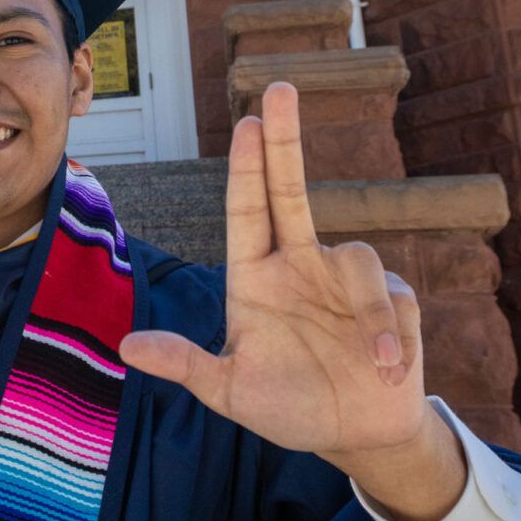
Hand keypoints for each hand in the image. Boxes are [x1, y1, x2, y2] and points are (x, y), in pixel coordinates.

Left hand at [118, 83, 463, 520]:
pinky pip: (395, 300)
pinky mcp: (392, 297)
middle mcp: (301, 264)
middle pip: (293, 189)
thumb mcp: (231, 390)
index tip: (248, 120)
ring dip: (369, 315)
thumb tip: (126, 347)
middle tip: (281, 87)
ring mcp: (347, 278)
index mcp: (257, 277)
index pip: (249, 210)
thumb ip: (186, 366)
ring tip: (373, 365)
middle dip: (287, 138)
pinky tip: (388, 370)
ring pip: (360, 257)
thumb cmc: (287, 404)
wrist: (354, 432)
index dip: (250, 166)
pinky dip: (393, 338)